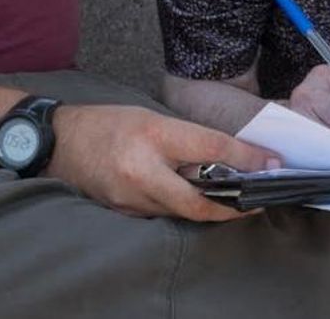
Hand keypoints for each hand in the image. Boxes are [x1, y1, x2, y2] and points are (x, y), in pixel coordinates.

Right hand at [47, 104, 277, 221]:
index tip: (271, 164)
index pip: (211, 148)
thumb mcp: (151, 117)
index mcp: (153, 135)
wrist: (58, 142)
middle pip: (200, 201)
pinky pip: (164, 213)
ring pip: (184, 211)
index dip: (247, 159)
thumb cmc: (107, 123)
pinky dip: (183, 207)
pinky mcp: (125, 212)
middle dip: (235, 206)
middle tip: (258, 199)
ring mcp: (131, 198)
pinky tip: (194, 198)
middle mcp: (142, 171)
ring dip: (211, 206)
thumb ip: (186, 139)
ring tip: (234, 196)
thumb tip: (228, 156)